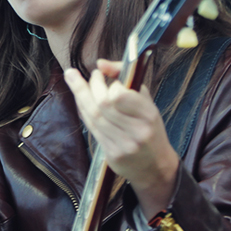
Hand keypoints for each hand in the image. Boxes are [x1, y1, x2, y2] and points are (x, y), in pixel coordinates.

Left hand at [63, 59, 179, 215]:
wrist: (156, 166)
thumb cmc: (150, 127)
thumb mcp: (146, 100)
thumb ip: (125, 77)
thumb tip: (100, 63)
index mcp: (149, 115)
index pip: (119, 95)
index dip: (107, 83)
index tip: (101, 74)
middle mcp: (137, 131)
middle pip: (102, 104)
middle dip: (88, 86)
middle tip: (87, 76)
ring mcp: (124, 145)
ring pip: (93, 117)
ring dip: (80, 96)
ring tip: (74, 80)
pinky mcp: (112, 156)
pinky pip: (92, 129)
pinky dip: (84, 112)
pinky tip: (82, 102)